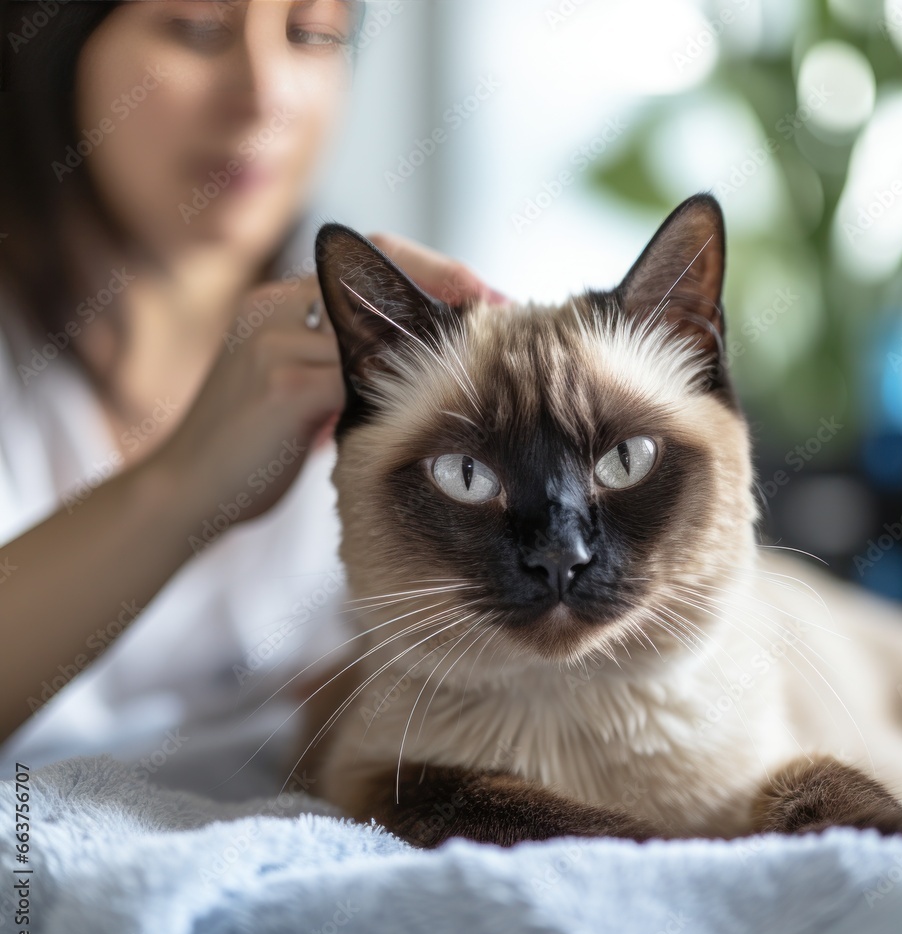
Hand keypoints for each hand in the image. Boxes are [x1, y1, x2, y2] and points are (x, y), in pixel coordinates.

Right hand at [152, 238, 503, 532]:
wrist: (183, 495)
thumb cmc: (250, 450)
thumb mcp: (301, 395)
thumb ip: (344, 368)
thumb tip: (416, 362)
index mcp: (279, 304)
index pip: (367, 258)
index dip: (433, 269)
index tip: (487, 296)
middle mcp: (274, 308)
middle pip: (379, 274)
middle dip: (450, 290)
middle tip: (505, 314)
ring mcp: (274, 342)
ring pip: (377, 322)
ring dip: (435, 337)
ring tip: (485, 352)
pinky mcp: (280, 386)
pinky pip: (360, 372)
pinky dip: (403, 381)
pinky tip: (438, 396)